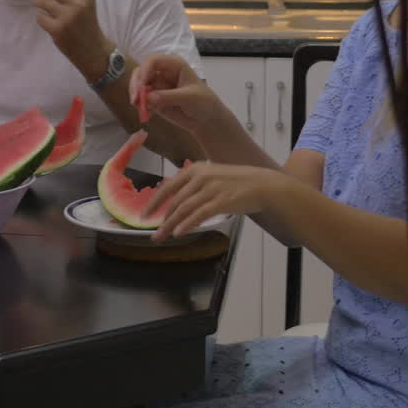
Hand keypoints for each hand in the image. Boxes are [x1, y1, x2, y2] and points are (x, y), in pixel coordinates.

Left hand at [24, 0, 109, 77]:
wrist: (92, 49)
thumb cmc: (85, 22)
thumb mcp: (82, 1)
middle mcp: (77, 2)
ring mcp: (67, 16)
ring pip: (42, 0)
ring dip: (38, 2)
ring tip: (45, 8)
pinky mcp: (57, 29)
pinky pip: (40, 17)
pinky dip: (41, 18)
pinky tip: (49, 21)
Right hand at [129, 55, 228, 134]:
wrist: (206, 119)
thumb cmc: (203, 102)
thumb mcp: (189, 97)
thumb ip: (169, 96)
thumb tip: (148, 97)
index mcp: (173, 64)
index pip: (153, 60)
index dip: (144, 70)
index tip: (141, 86)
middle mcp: (162, 72)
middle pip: (141, 72)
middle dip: (136, 84)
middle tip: (135, 100)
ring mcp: (156, 86)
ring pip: (138, 86)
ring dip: (136, 96)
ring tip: (140, 109)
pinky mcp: (153, 99)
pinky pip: (141, 100)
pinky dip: (140, 106)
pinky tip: (147, 115)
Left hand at [145, 162, 294, 241]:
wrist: (263, 184)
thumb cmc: (237, 182)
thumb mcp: (211, 176)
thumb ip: (192, 185)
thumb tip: (173, 198)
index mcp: (195, 169)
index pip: (168, 187)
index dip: (154, 202)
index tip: (144, 215)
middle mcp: (200, 177)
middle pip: (174, 201)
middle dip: (161, 219)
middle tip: (153, 233)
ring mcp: (211, 189)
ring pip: (184, 209)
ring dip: (170, 225)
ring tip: (162, 237)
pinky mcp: (221, 201)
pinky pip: (199, 214)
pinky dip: (187, 224)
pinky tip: (179, 232)